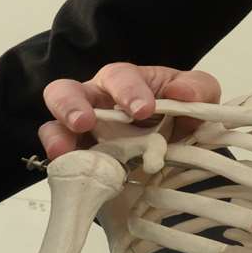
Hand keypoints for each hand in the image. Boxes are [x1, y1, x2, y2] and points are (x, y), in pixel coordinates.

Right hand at [39, 62, 221, 157]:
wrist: (177, 156)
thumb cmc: (179, 116)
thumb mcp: (198, 98)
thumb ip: (196, 89)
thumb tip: (183, 94)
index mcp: (124, 82)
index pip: (118, 77)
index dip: (127, 91)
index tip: (143, 110)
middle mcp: (95, 103)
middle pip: (66, 91)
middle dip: (71, 104)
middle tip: (86, 121)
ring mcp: (81, 135)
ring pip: (53, 126)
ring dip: (57, 136)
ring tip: (64, 150)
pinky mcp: (79, 163)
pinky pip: (60, 163)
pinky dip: (62, 168)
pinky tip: (71, 175)